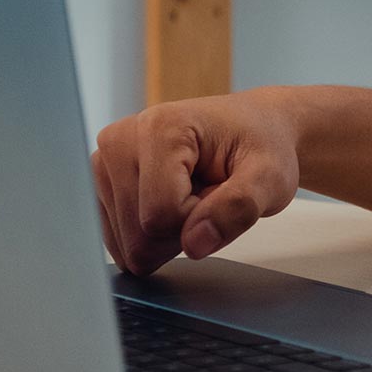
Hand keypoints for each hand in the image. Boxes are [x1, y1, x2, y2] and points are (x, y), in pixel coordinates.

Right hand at [91, 90, 301, 275]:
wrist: (255, 130)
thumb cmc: (262, 146)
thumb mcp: (272, 177)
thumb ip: (239, 208)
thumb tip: (195, 244)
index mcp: (159, 127)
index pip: (161, 216)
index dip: (199, 219)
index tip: (220, 189)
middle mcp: (119, 140)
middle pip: (137, 235)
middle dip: (181, 229)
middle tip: (207, 193)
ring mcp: (103, 163)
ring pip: (126, 244)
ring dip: (167, 232)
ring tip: (191, 194)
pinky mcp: (100, 184)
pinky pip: (119, 242)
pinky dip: (151, 233)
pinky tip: (171, 202)